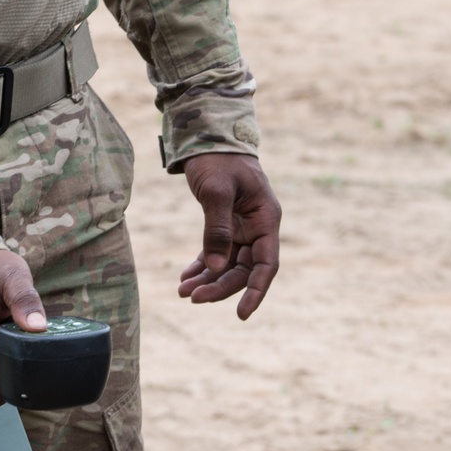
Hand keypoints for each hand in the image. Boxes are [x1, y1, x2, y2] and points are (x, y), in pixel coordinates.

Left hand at [179, 153, 280, 318]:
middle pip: (244, 268)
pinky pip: (217, 252)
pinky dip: (203, 265)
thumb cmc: (217, 159)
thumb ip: (217, 229)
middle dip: (220, 286)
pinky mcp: (226, 224)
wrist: (208, 136)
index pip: (266, 265)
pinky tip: (185, 278)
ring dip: (209, 279)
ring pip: (228, 263)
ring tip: (184, 291)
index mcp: (266, 218)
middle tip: (192, 298)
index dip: (255, 291)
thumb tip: (217, 268)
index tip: (242, 315)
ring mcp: (242, 227)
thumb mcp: (216, 191)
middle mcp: (258, 226)